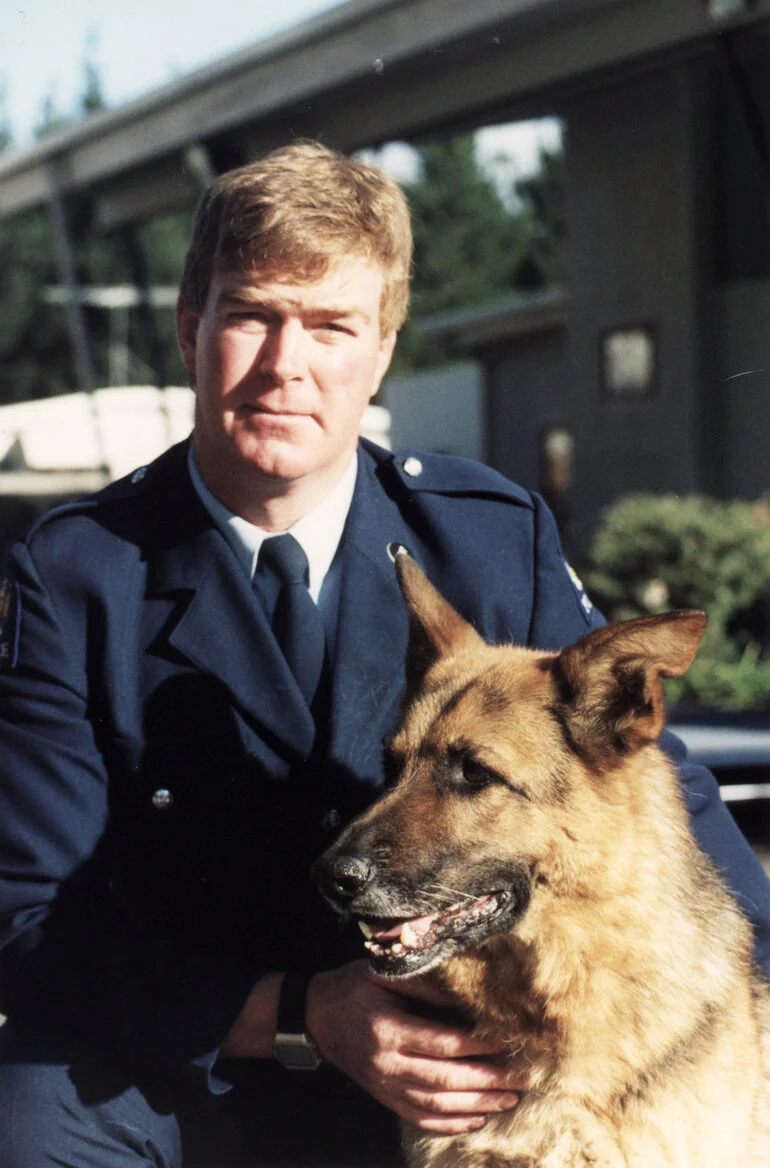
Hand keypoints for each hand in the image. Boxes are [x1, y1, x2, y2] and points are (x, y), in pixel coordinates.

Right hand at [306, 960, 523, 1133]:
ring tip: (510, 1098)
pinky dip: (451, 1123)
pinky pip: (420, 1119)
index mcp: (388, 1029)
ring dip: (477, 1105)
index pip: (442, 1042)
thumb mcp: (386, 973)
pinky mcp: (384, 1098)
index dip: (478, 1044)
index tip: (508, 1041)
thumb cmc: (355, 986)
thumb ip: (426, 984)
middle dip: (487, 1081)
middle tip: (522, 1077)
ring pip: (436, 1105)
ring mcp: (384, 1086)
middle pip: (444, 1080)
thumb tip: (470, 993)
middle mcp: (386, 1064)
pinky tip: (478, 1118)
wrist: (317, 1015)